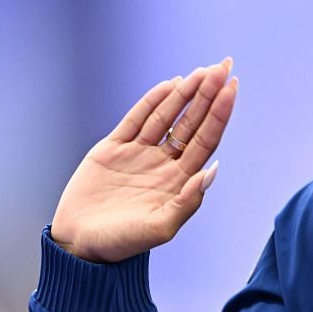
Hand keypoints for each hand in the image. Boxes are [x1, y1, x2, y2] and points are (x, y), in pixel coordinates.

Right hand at [50, 59, 238, 262]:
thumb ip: (187, 201)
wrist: (79, 245)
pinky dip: (152, 101)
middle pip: (191, 122)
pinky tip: (170, 85)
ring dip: (185, 93)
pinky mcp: (112, 149)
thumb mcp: (159, 228)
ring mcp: (138, 154)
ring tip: (203, 71)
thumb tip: (213, 171)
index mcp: (178, 181)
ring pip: (166, 116)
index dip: (220, 113)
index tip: (232, 87)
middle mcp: (162, 164)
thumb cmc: (122, 244)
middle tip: (224, 66)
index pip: (206, 140)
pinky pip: (136, 119)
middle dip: (208, 95)